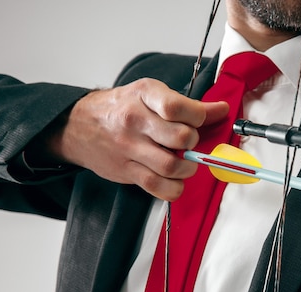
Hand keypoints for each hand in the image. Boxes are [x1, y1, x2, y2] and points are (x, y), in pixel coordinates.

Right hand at [47, 78, 228, 200]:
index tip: (201, 120)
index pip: (177, 107)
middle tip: (191, 143)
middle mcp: (135, 121)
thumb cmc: (122, 107)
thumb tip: (222, 110)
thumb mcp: (152, 95)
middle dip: (194, 143)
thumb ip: (189, 105)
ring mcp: (129, 148)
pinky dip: (173, 188)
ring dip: (188, 168)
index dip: (199, 116)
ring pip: (171, 165)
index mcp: (144, 95)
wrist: (78, 125)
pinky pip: (156, 187)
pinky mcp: (126, 171)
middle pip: (180, 138)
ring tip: (186, 163)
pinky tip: (175, 180)